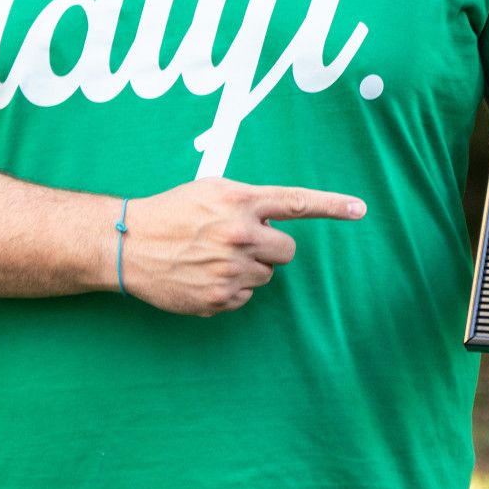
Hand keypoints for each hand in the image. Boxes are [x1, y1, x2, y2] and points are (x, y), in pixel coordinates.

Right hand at [119, 177, 365, 316]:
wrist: (128, 244)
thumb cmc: (171, 212)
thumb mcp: (210, 190)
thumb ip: (248, 201)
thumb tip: (278, 222)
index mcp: (239, 200)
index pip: (297, 202)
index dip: (333, 205)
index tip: (361, 209)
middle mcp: (239, 234)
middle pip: (287, 250)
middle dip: (270, 248)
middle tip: (238, 242)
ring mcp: (230, 269)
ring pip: (266, 276)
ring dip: (248, 269)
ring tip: (211, 258)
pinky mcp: (219, 298)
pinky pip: (246, 297)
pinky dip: (230, 289)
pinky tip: (203, 277)